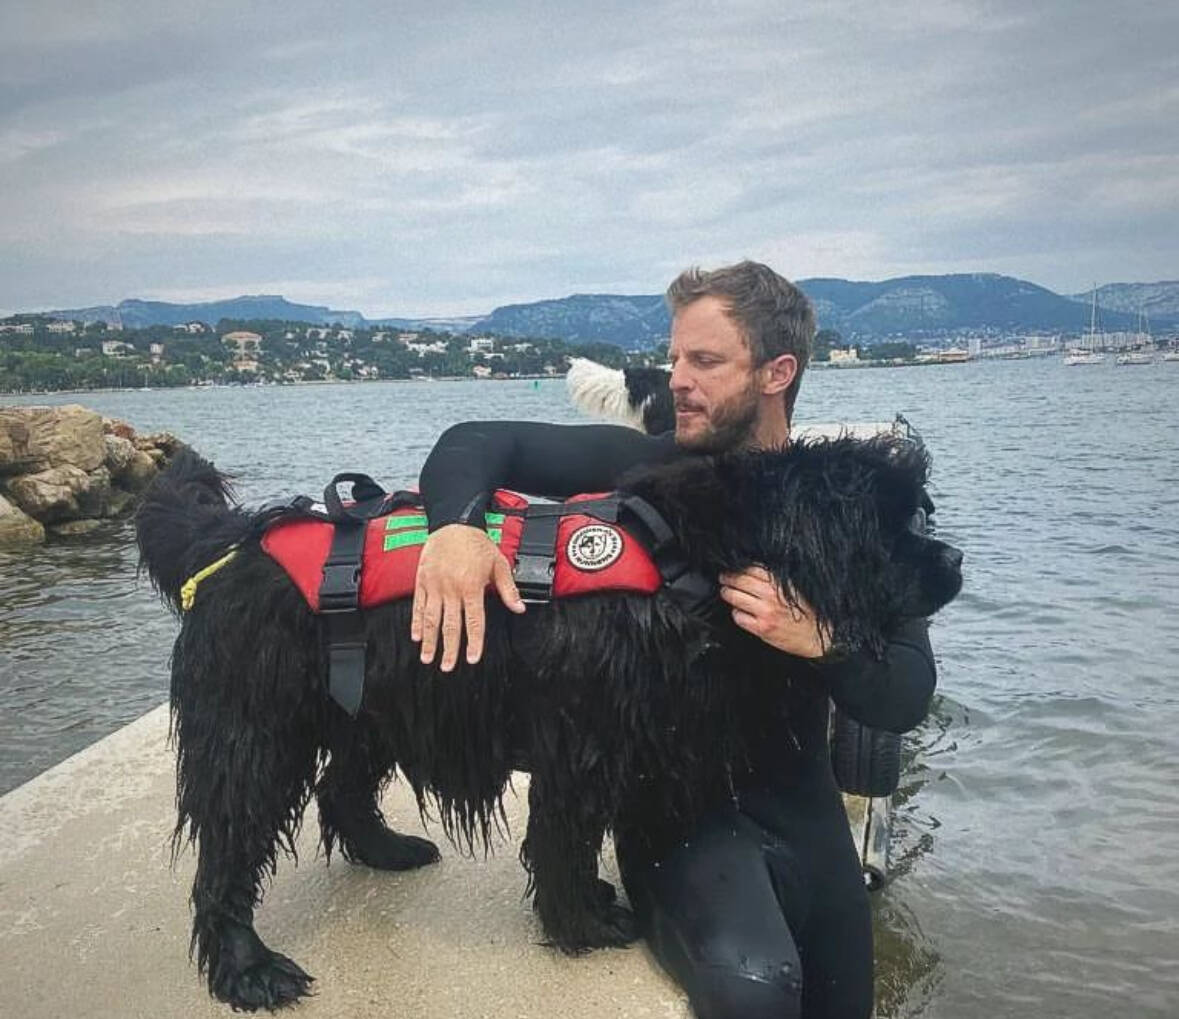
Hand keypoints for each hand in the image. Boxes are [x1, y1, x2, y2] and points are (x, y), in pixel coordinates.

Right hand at [411, 524, 525, 670]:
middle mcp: (452, 588)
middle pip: (450, 625)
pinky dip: (417, 622)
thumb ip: (508, 589)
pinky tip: (416, 636)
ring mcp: (434, 585)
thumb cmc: (477, 543)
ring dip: (430, 640)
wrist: (453, 523)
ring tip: (428, 658)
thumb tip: (519, 608)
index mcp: (472, 586)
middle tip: (448, 667)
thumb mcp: (499, 563)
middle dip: (449, 649)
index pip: (474, 621)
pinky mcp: (422, 580)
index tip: (472, 658)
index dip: (473, 642)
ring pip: (431, 618)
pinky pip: (418, 605)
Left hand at [718, 566, 830, 658]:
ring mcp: (766, 612)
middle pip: (739, 580)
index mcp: (780, 582)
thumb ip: (775, 580)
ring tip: (726, 592)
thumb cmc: (808, 612)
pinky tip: (740, 612)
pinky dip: (736, 613)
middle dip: (727, 578)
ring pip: (734, 597)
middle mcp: (772, 595)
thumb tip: (753, 570)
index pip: (751, 568)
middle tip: (723, 578)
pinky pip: (738, 617)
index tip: (732, 567)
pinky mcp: (762, 628)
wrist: (819, 636)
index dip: (738, 566)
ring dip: (727, 594)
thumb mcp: (795, 589)